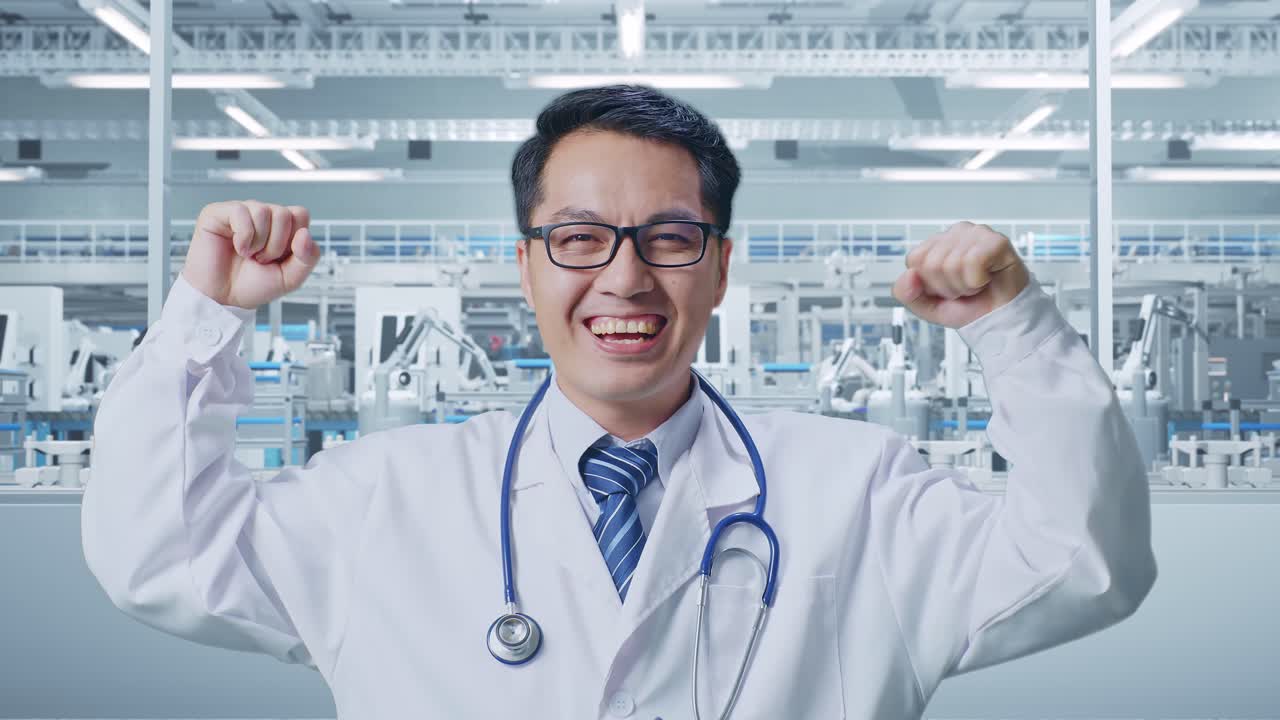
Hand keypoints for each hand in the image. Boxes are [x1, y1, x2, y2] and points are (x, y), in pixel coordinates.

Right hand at [181, 201, 319, 309]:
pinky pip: (241, 211)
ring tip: (248, 254)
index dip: (294, 240)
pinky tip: (237, 247)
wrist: (223, 299)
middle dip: (276, 245)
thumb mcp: (291, 277)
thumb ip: (308, 257)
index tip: (280, 258)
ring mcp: (241, 212)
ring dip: (258, 242)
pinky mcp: (218, 212)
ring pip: (264, 210)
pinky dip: (243, 236)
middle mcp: (262, 215)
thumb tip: (305, 233)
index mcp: (281, 226)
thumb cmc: (252, 286)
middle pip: (284, 213)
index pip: (300, 214)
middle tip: (261, 259)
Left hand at [891, 222, 1029, 328]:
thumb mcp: (927, 306)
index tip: (946, 288)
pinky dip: (977, 281)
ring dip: (964, 286)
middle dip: (947, 287)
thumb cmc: (969, 306)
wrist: (999, 319)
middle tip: (964, 288)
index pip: (914, 260)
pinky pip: (972, 262)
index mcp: (936, 243)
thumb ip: (906, 293)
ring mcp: (976, 233)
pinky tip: (987, 279)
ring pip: (952, 264)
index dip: (929, 283)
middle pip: (932, 264)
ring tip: (976, 285)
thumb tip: (908, 274)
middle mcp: (955, 233)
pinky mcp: (996, 241)